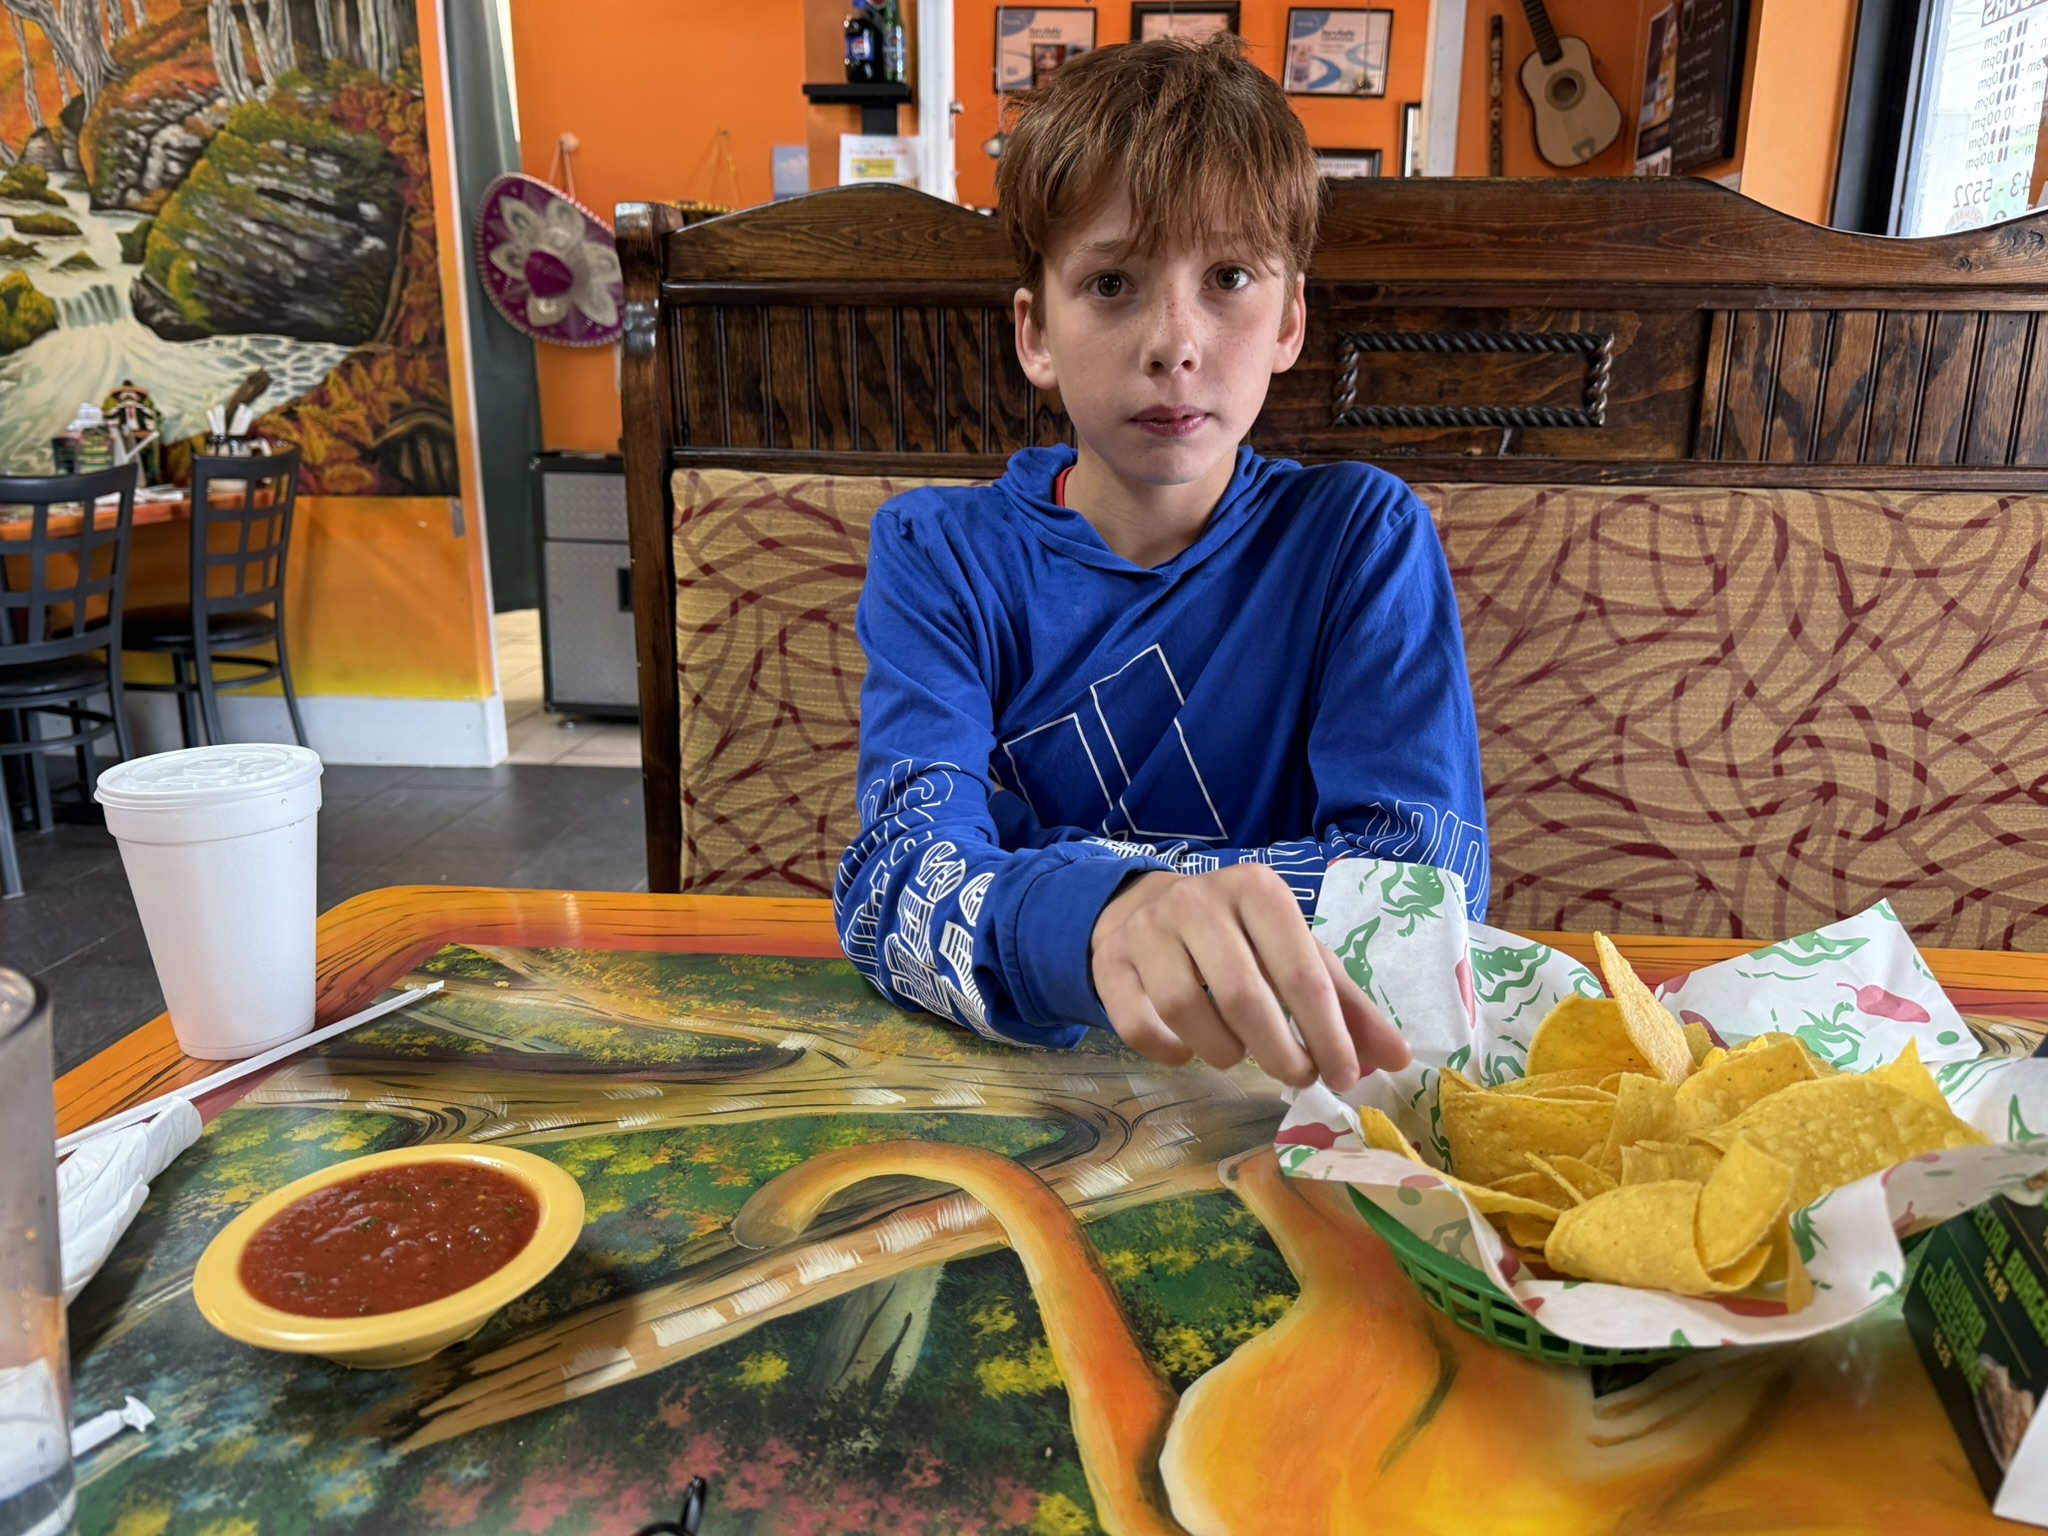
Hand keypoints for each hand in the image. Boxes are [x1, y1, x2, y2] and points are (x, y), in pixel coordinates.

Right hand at [1088, 865, 1410, 1090]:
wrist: (1146, 909)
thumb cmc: (1240, 938)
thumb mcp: (1296, 954)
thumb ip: (1346, 1004)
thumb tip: (1399, 1060)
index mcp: (1257, 889)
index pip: (1301, 971)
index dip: (1328, 1033)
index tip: (1345, 1076)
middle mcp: (1198, 900)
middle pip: (1243, 995)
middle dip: (1279, 1053)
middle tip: (1296, 1076)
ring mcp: (1147, 929)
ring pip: (1186, 1010)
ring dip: (1224, 1052)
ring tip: (1240, 1054)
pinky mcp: (1109, 962)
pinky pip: (1138, 1024)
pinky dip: (1171, 1051)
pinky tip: (1188, 1050)